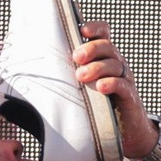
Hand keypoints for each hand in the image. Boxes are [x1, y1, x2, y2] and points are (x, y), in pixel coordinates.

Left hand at [72, 20, 158, 159]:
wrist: (125, 132)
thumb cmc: (98, 106)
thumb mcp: (81, 85)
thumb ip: (65, 73)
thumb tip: (30, 67)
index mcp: (103, 57)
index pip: (103, 33)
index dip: (94, 28)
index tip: (81, 30)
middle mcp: (115, 64)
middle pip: (107, 46)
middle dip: (91, 49)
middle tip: (76, 58)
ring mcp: (124, 79)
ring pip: (114, 64)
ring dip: (97, 68)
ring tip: (82, 77)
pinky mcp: (129, 96)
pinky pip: (123, 84)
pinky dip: (111, 83)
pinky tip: (101, 87)